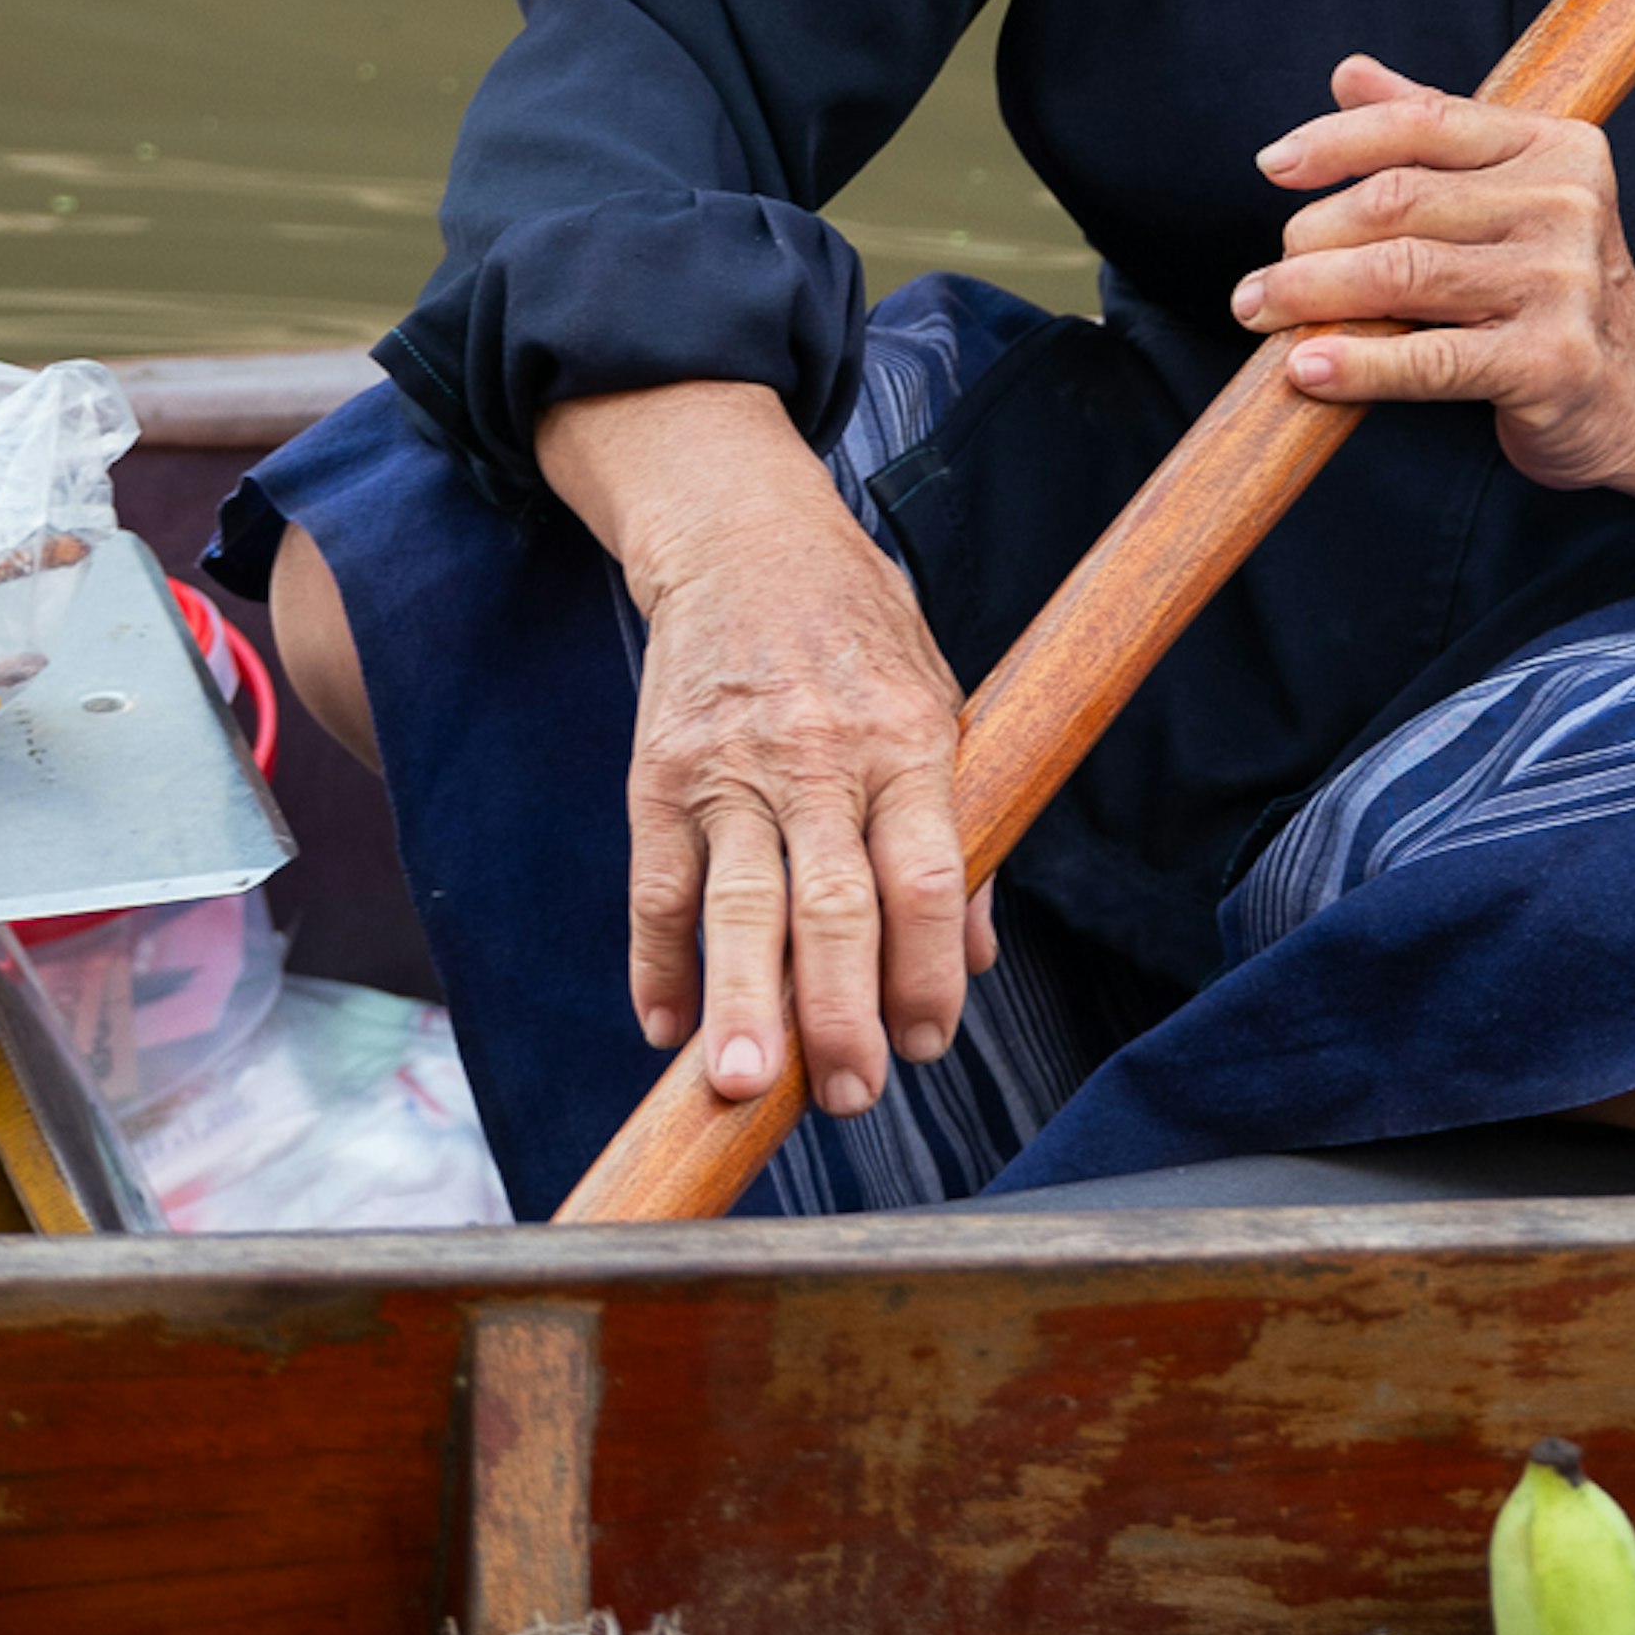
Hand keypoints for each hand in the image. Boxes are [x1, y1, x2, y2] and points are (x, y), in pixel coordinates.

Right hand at [534, 383, 977, 1124]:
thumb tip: (978, 957)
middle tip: (845, 1096)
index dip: (927, 972)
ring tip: (740, 1086)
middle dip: (838, 1013)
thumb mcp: (941, 702)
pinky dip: (657, 963)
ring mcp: (732, 768)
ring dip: (742, 1002)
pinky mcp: (659, 774)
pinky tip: (666, 1028)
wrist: (745, 537)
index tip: (923, 1045)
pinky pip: (657, 885)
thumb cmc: (860, 634)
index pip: (928, 878)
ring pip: (738, 904)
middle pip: (833, 904)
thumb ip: (960, 828)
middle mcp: (820, 759)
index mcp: (908, 743)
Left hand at [1235, 54, 1634, 501]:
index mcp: (1556, 148)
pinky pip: (1428, 358)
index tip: (1273, 166)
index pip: (1424, 122)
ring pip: (1401, 273)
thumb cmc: (1555, 289)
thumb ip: (1435, 132)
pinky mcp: (1550, 361)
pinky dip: (1356, 363)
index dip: (1338, 140)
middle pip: (1399, 201)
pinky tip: (1306, 366)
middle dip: (1310, 236)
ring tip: (1260, 311)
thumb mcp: (1512, 195)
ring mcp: (1562, 283)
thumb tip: (1349, 75)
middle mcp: (1566, 205)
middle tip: (1262, 278)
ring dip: (1310, 294)